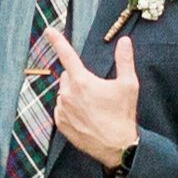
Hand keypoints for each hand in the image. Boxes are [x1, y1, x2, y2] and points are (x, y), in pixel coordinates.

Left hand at [37, 27, 143, 169]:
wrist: (117, 147)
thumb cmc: (123, 115)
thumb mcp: (129, 85)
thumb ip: (125, 60)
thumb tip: (124, 41)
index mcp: (82, 81)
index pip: (67, 55)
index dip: (57, 41)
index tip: (48, 31)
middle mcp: (68, 94)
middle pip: (68, 76)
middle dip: (79, 78)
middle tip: (96, 91)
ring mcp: (63, 110)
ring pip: (64, 94)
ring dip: (74, 95)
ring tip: (93, 107)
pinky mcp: (61, 124)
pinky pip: (61, 109)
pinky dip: (70, 109)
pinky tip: (85, 117)